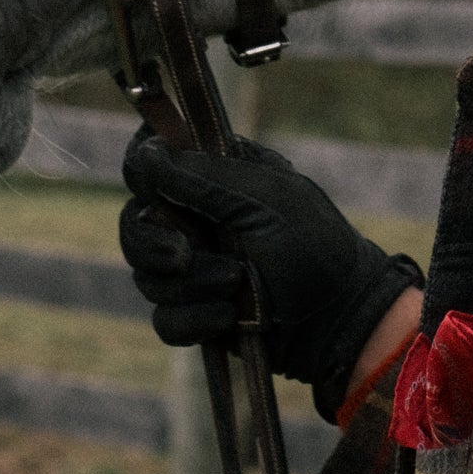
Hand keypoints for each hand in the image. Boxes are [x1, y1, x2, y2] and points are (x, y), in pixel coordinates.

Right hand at [119, 126, 424, 419]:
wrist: (338, 322)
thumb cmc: (313, 247)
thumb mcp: (264, 201)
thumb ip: (203, 177)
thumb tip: (146, 151)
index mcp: (214, 177)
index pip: (152, 158)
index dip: (142, 170)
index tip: (153, 190)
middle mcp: (196, 218)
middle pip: (134, 222)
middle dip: (152, 242)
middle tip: (182, 254)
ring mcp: (193, 267)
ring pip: (146, 274)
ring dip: (190, 283)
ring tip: (235, 285)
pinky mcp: (195, 312)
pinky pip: (164, 318)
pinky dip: (193, 319)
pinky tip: (228, 318)